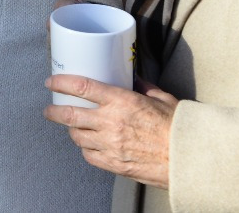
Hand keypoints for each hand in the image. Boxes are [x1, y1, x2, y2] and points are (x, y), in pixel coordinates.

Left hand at [43, 75, 177, 189]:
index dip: (61, 83)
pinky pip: (89, 156)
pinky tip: (88, 145)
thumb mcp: (161, 97)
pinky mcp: (114, 164)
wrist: (190, 158)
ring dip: (71, 130)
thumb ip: (142, 85)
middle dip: (54, 111)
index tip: (51, 82)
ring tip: (71, 127)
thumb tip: (130, 74)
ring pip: (77, 136)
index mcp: (121, 101)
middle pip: (70, 115)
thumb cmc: (178, 126)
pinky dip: (85, 149)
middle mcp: (111, 122)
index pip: (81, 87)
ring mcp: (111, 145)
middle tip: (49, 109)